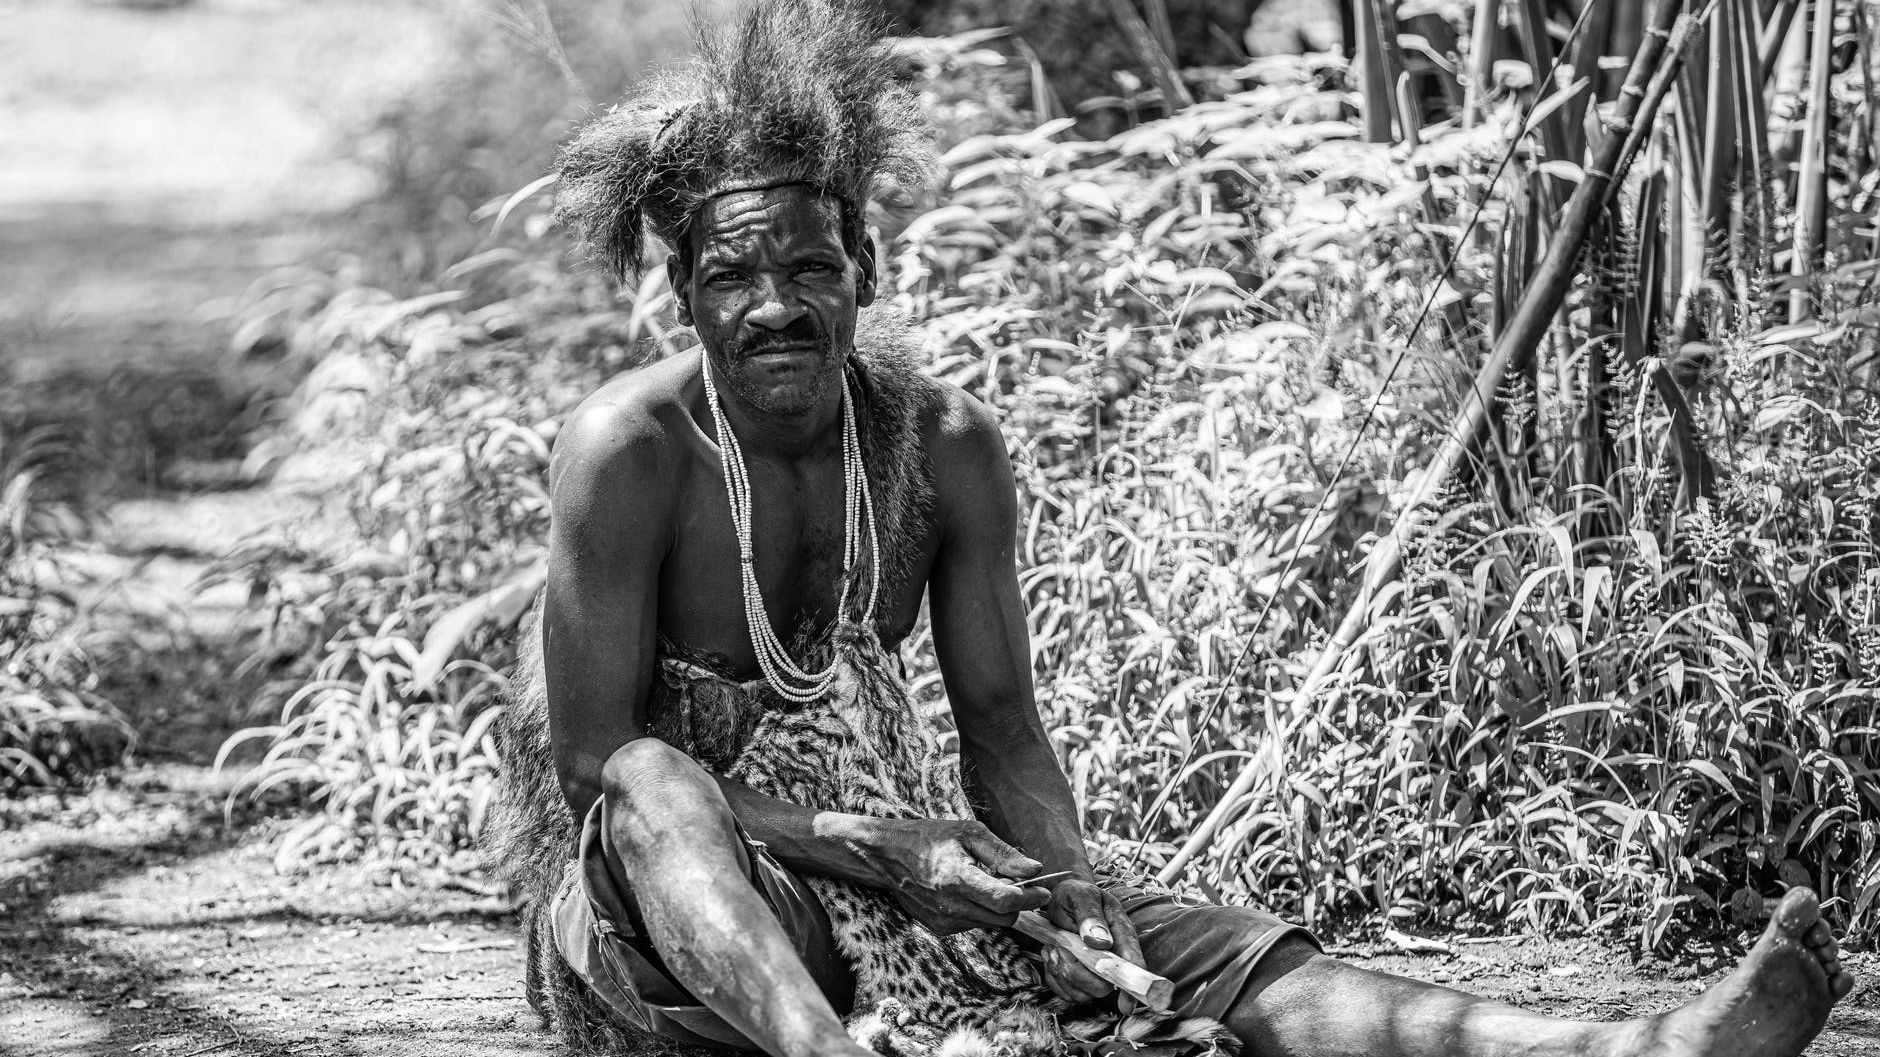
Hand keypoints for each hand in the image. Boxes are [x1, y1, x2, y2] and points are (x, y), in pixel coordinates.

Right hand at [849, 817, 1049, 933]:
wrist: (889, 856)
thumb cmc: (930, 838)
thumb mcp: (968, 832)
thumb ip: (1003, 853)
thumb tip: (1035, 870)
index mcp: (957, 878)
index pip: (1005, 900)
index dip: (1030, 897)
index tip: (1044, 891)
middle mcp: (950, 906)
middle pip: (1004, 917)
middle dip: (1018, 902)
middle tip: (1019, 882)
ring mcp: (944, 921)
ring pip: (992, 924)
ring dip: (1000, 907)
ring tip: (988, 881)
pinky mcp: (940, 928)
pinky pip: (975, 924)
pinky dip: (982, 911)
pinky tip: (970, 891)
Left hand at [1038, 878, 1144, 1008]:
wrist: (1060, 899)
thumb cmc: (1075, 894)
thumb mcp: (1080, 895)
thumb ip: (1090, 915)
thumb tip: (1101, 942)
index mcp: (1121, 932)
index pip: (1133, 962)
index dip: (1131, 985)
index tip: (1125, 1004)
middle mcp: (1113, 955)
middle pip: (1103, 986)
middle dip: (1076, 973)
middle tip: (1060, 948)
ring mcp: (1096, 970)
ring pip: (1083, 993)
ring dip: (1061, 973)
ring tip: (1054, 947)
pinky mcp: (1078, 979)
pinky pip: (1067, 993)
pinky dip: (1054, 977)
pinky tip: (1052, 955)